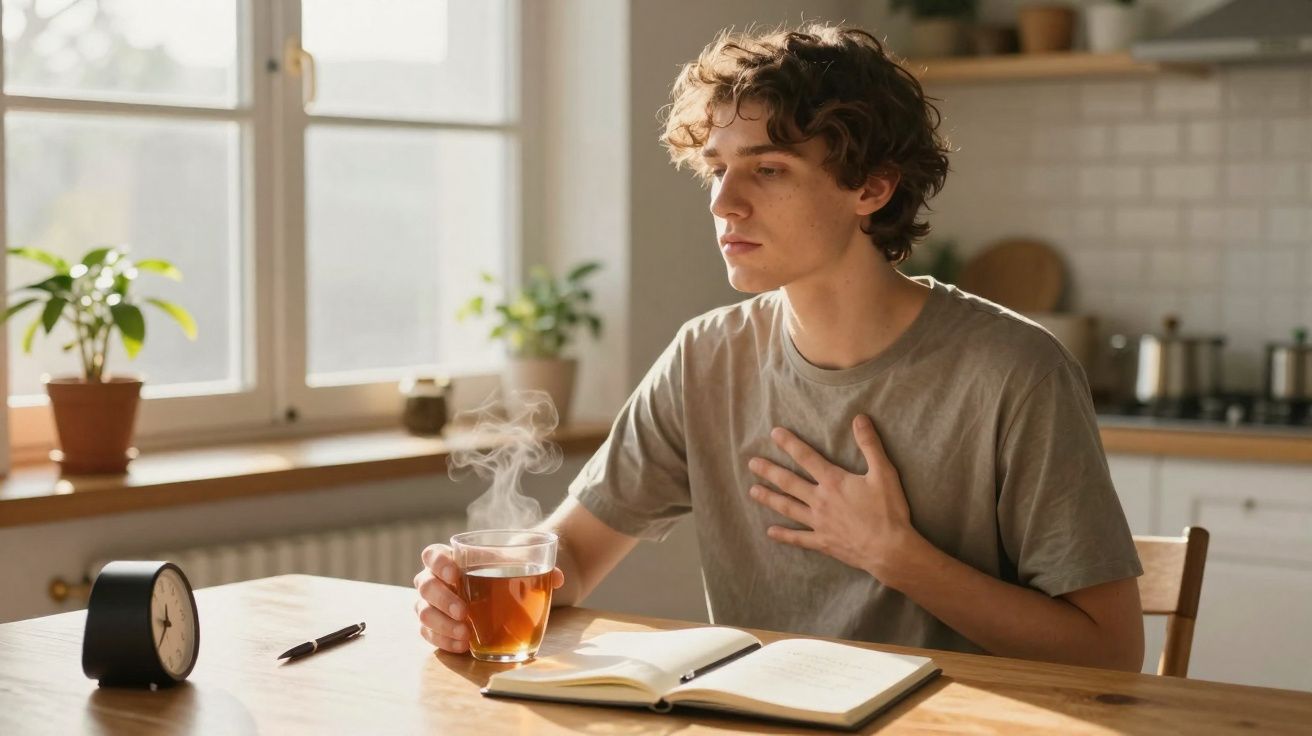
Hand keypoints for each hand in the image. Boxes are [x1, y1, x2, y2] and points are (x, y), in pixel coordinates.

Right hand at [413, 543, 565, 653]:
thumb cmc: (504, 571)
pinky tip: (463, 645)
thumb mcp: (518, 564)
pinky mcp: (436, 626)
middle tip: (464, 611)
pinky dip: (444, 640)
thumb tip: (558, 577)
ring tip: (465, 633)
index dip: (439, 563)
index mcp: (451, 559)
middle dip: (442, 599)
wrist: (504, 589)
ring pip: (422, 612)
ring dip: (442, 623)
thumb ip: (538, 567)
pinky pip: (429, 634)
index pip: (432, 554)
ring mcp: (433, 604)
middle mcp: (435, 580)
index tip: (456, 573)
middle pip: (424, 585)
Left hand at [747, 415, 921, 584]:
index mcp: (833, 482)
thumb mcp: (884, 473)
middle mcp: (820, 500)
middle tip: (752, 463)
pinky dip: (784, 535)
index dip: (789, 444)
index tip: (774, 433)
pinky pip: (799, 538)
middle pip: (789, 482)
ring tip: (752, 491)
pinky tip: (770, 532)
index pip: (806, 457)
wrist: (890, 549)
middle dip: (769, 471)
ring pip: (788, 507)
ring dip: (769, 498)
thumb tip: (859, 418)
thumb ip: (870, 444)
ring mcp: (819, 523)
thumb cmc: (888, 510)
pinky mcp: (823, 542)